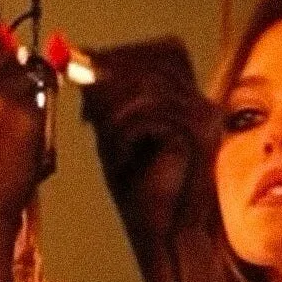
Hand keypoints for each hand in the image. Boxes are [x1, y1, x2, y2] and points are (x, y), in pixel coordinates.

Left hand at [78, 38, 222, 247]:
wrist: (169, 232)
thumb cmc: (145, 190)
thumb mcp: (120, 133)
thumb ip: (108, 98)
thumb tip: (78, 62)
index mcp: (188, 94)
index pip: (164, 49)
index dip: (121, 56)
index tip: (86, 67)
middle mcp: (201, 100)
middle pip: (154, 60)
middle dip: (114, 81)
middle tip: (93, 113)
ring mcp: (202, 116)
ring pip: (146, 89)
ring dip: (118, 117)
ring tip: (116, 148)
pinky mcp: (196, 136)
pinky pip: (148, 117)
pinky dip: (127, 138)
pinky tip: (126, 159)